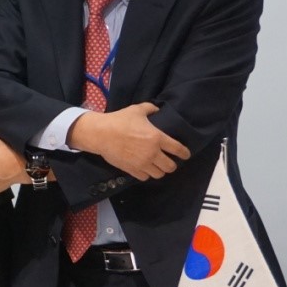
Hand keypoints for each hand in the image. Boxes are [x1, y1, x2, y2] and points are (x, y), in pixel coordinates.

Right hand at [68, 102, 190, 180]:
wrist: (100, 134)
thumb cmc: (119, 120)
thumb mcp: (136, 110)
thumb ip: (150, 109)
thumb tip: (157, 110)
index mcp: (157, 138)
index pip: (178, 149)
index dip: (185, 153)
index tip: (185, 154)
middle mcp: (152, 153)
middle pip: (171, 166)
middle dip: (172, 164)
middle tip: (168, 161)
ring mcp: (142, 163)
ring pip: (159, 174)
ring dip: (159, 170)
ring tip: (156, 166)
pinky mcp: (131, 169)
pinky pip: (145, 177)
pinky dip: (147, 174)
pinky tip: (144, 169)